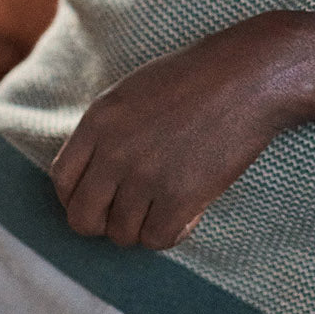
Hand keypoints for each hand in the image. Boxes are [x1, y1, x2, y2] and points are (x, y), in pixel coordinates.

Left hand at [49, 14, 305, 250]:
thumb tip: (92, 176)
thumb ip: (106, 131)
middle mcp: (114, 151)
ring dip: (145, 225)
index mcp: (99, 120)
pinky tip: (192, 209)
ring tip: (170, 201)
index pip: (62, 181)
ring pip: (122, 234)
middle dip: (106, 222)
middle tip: (134, 210)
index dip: (79, 197)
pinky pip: (158, 239)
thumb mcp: (136, 91)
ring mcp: (145, 176)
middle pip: (83, 219)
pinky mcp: (179, 196)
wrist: (251, 74)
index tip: (103, 199)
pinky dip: (174, 231)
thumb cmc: (200, 76)